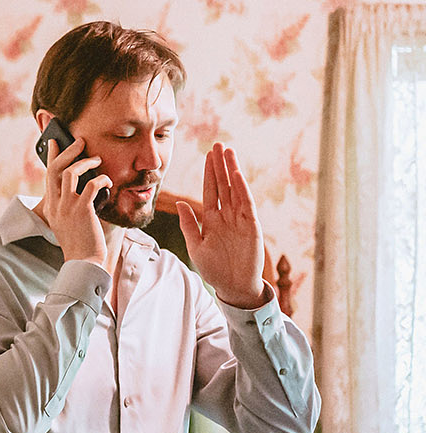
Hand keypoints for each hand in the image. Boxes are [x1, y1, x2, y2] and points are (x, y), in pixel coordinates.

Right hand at [40, 136, 111, 265]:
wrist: (83, 262)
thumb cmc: (80, 243)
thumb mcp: (68, 222)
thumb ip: (70, 205)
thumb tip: (85, 186)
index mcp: (50, 207)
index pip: (48, 175)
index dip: (51, 156)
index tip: (54, 142)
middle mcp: (55, 204)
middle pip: (56, 169)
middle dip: (68, 151)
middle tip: (81, 142)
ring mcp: (67, 207)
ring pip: (71, 172)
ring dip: (86, 162)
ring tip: (97, 160)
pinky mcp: (82, 210)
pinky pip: (92, 186)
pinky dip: (102, 180)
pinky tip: (108, 182)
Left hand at [176, 144, 268, 308]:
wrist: (233, 287)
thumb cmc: (214, 269)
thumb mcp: (196, 246)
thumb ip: (188, 225)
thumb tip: (180, 204)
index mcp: (212, 220)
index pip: (210, 191)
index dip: (209, 173)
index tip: (208, 156)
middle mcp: (227, 216)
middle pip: (223, 185)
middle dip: (220, 166)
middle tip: (218, 145)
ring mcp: (240, 220)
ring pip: (235, 190)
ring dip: (232, 172)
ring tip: (228, 153)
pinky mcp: (252, 227)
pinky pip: (246, 205)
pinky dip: (242, 190)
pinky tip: (236, 176)